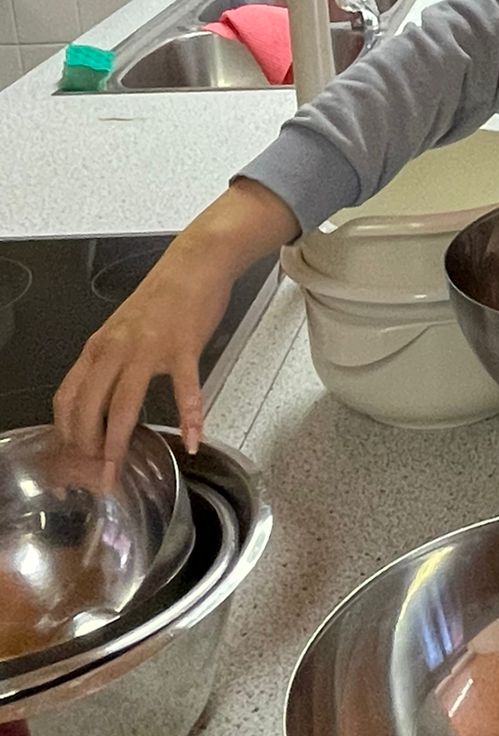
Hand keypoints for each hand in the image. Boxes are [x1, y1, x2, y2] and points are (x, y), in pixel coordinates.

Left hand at [53, 241, 232, 462]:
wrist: (195, 263)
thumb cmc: (163, 296)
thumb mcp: (121, 328)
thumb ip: (110, 361)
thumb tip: (102, 398)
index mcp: (100, 346)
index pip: (68, 396)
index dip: (66, 432)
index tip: (73, 457)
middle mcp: (117, 348)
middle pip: (90, 406)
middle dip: (88, 447)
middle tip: (95, 472)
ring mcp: (149, 349)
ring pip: (124, 403)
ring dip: (118, 441)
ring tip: (118, 466)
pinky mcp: (183, 347)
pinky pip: (184, 389)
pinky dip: (190, 418)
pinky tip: (193, 437)